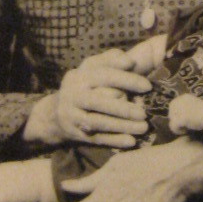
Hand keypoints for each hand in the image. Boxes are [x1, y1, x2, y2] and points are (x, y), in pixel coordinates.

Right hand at [25, 49, 150, 148]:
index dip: (127, 80)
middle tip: (144, 113)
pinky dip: (114, 141)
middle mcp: (73, 95)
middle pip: (100, 102)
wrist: (54, 113)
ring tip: (144, 127)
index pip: (105, 76)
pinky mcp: (75, 134)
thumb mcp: (92, 68)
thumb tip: (130, 61)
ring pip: (99, 122)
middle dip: (124, 108)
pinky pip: (97, 138)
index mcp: (79, 76)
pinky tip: (131, 141)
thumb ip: (111, 60)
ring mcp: (72, 116)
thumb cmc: (84, 86)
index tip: (148, 86)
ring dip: (122, 126)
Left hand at [167, 93, 202, 135]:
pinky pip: (173, 127)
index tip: (185, 120)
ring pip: (171, 121)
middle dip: (176, 120)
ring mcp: (178, 110)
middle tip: (185, 125)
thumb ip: (186, 107)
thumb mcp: (195, 105)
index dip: (177, 114)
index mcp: (183, 97)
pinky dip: (178, 131)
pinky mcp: (179, 118)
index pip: (173, 106)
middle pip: (171, 113)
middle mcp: (179, 101)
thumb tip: (177, 114)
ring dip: (178, 126)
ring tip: (186, 129)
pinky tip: (185, 132)